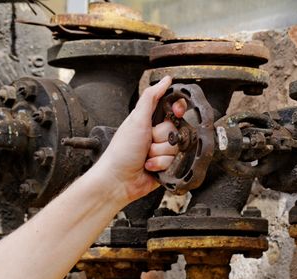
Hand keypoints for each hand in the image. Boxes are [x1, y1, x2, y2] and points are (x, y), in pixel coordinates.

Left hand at [95, 76, 186, 203]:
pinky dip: (161, 165)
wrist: (118, 180)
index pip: (173, 109)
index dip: (177, 110)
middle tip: (147, 142)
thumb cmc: (121, 151)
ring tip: (146, 157)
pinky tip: (149, 167)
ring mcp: (161, 150)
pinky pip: (175, 162)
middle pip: (176, 129)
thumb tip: (165, 80)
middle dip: (161, 138)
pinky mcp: (165, 166)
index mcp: (149, 120)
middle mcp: (156, 134)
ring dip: (160, 154)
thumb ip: (150, 98)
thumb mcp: (136, 119)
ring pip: (176, 147)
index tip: (175, 113)